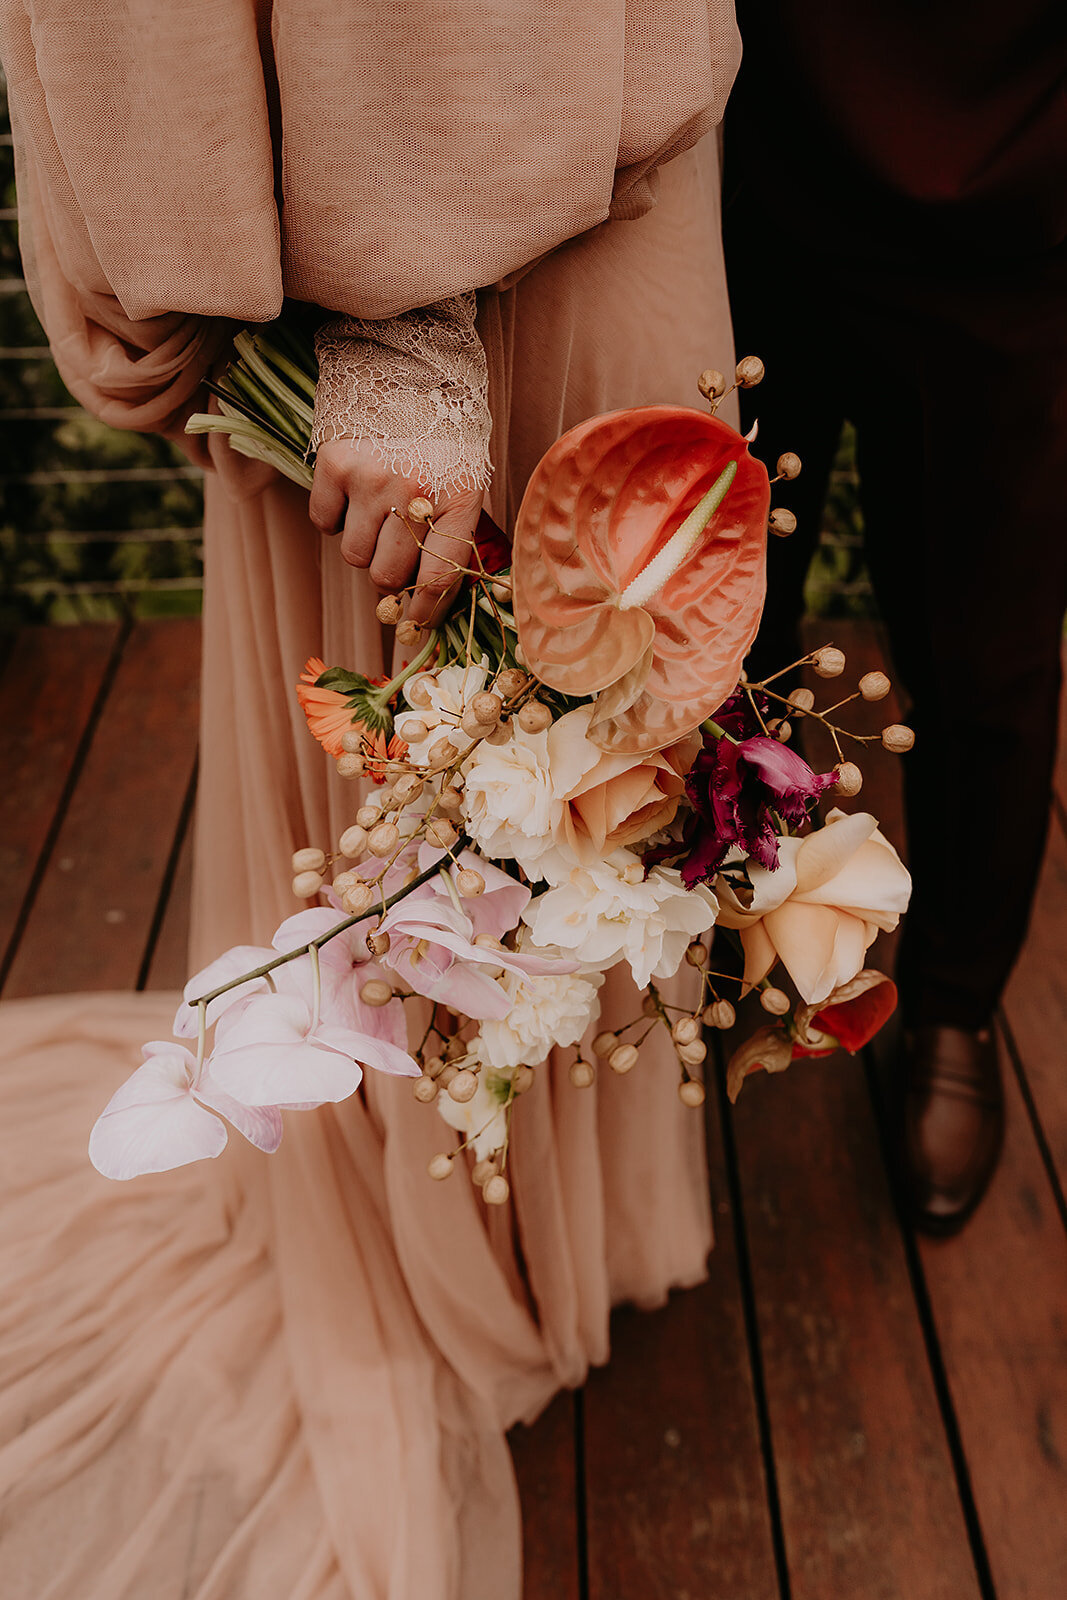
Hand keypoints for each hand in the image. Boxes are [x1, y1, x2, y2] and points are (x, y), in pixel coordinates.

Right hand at [309, 439, 483, 624]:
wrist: (411, 368)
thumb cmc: (444, 435)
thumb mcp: (466, 482)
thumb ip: (451, 537)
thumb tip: (429, 601)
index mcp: (458, 499)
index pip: (437, 578)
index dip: (424, 610)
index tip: (415, 623)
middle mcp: (414, 493)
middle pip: (387, 574)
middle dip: (389, 573)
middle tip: (393, 551)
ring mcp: (371, 479)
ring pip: (354, 555)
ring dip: (364, 544)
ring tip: (376, 512)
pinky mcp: (334, 464)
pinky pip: (324, 523)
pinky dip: (335, 517)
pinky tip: (353, 492)